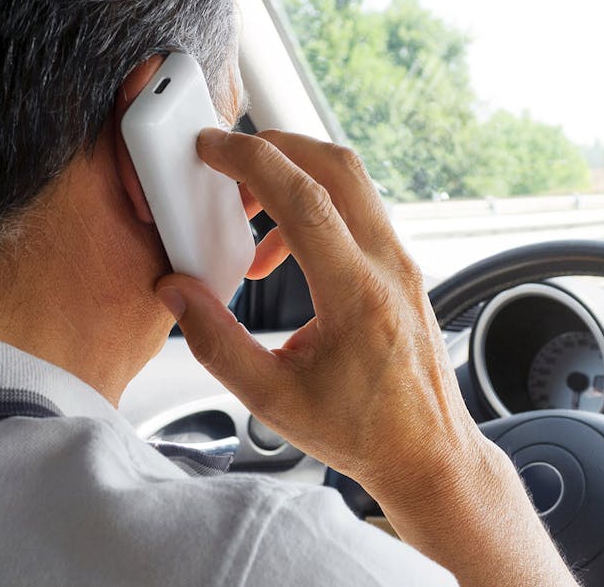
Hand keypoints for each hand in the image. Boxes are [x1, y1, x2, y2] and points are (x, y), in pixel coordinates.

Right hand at [155, 128, 576, 586]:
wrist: (427, 455)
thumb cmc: (361, 432)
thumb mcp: (271, 399)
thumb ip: (215, 342)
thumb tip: (176, 292)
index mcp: (358, 296)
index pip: (304, 199)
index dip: (251, 161)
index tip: (212, 147)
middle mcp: (389, 268)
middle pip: (336, 166)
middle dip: (276, 147)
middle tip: (227, 159)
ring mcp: (402, 264)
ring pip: (351, 184)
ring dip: (294, 180)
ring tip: (247, 220)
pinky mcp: (402, 269)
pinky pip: (357, 213)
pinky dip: (314, 210)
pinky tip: (280, 255)